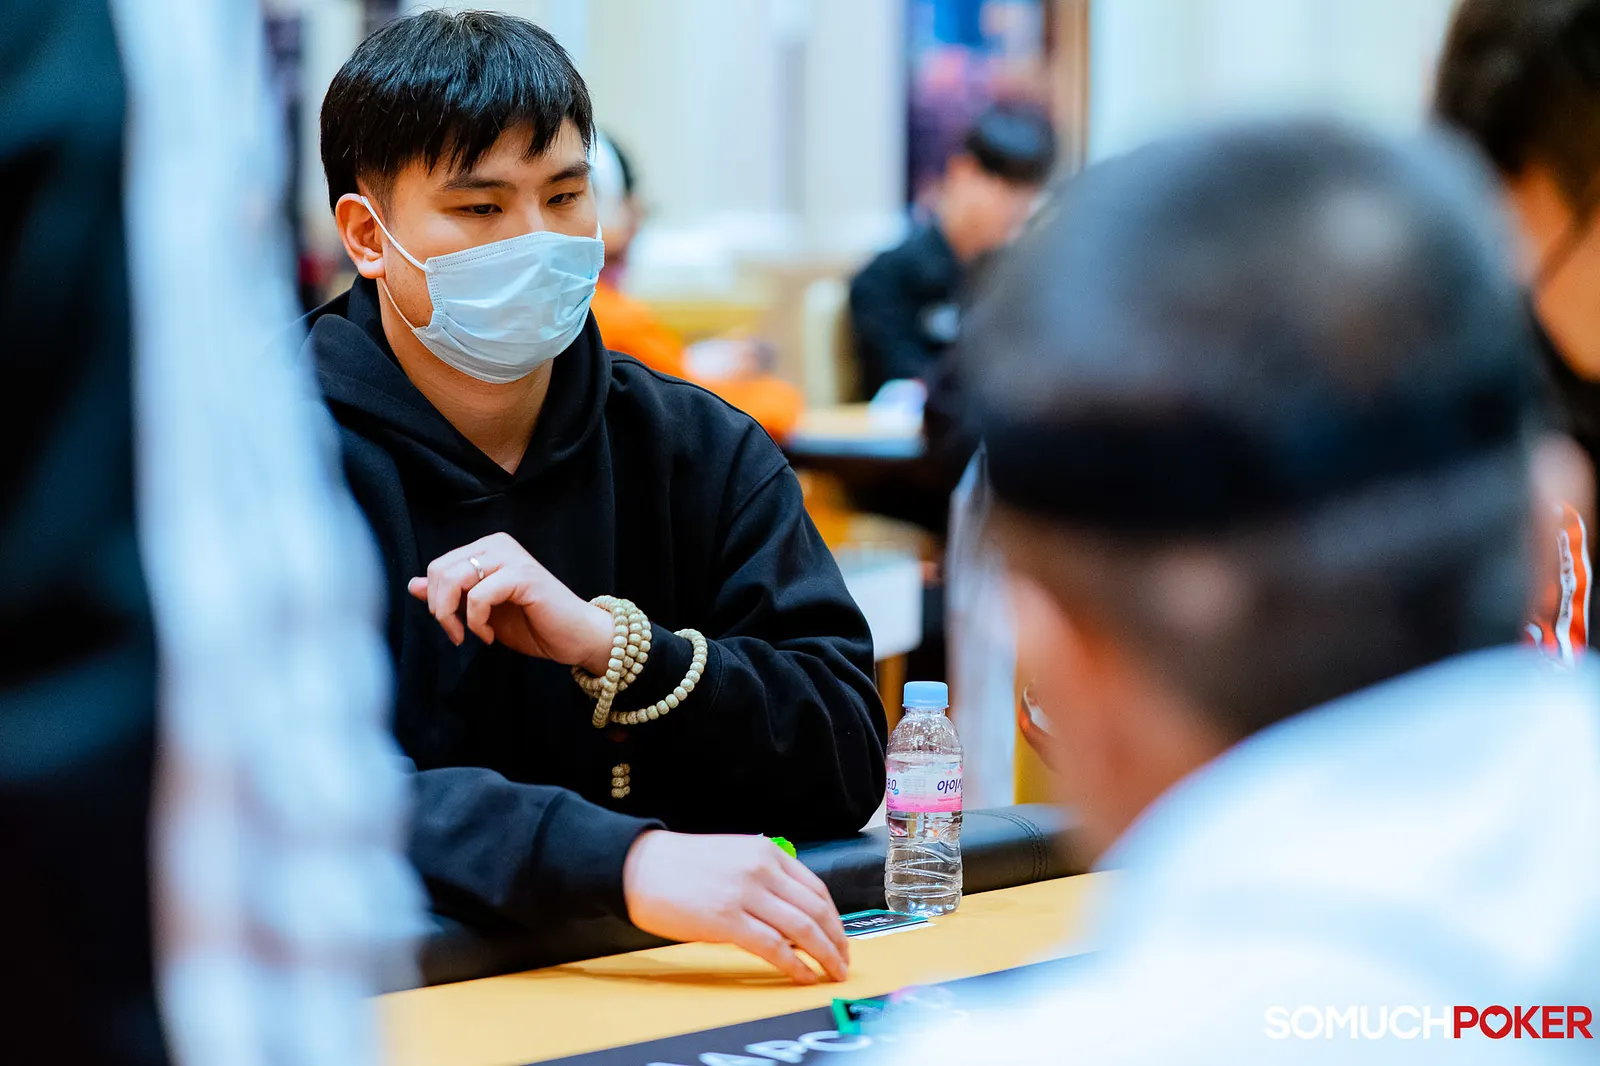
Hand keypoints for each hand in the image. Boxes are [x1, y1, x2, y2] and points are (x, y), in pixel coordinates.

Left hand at [407, 532, 612, 672]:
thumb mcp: (480, 612)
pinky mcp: (523, 575)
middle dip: (440, 609)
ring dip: (455, 616)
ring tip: (474, 635)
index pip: (438, 566)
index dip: (435, 601)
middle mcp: (498, 545)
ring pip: (454, 578)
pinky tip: (491, 635)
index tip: (453, 627)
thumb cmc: (533, 624)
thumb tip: (413, 585)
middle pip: (440, 570)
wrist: (575, 638)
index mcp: (487, 549)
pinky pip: (479, 595)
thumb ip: (450, 596)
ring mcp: (512, 557)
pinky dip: (477, 622)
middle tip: (458, 634)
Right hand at [622, 831, 849, 984]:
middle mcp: (762, 869)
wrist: (640, 866)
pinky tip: (803, 976)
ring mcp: (745, 894)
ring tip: (831, 973)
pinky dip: (795, 965)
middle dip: (836, 941)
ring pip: (802, 930)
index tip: (840, 938)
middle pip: (816, 910)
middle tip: (843, 962)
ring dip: (824, 956)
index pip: (816, 888)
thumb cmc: (682, 865)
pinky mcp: (727, 920)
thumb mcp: (734, 856)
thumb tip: (793, 913)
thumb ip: (765, 877)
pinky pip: (774, 947)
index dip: (835, 919)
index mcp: (766, 852)